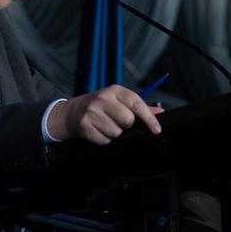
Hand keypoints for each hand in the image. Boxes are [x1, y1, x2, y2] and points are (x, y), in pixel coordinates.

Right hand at [48, 85, 162, 144]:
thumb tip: (159, 112)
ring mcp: (91, 112)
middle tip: (117, 120)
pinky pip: (105, 140)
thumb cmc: (99, 106)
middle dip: (125, 125)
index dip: (148, 118)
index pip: (136, 103)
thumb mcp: (118, 100)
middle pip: (128, 120)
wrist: (71, 112)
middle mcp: (102, 98)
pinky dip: (103, 139)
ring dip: (114, 133)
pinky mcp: (84, 126)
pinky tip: (98, 130)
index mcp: (114, 90)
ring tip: (105, 124)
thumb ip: (139, 107)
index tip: (156, 129)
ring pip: (117, 133)